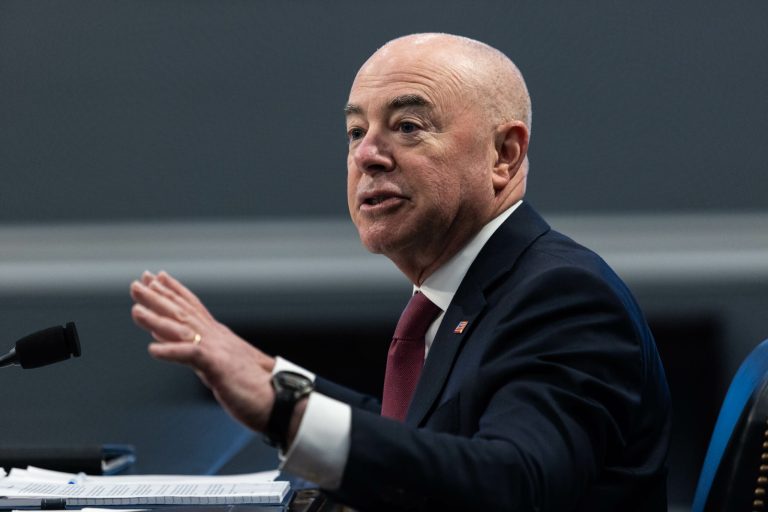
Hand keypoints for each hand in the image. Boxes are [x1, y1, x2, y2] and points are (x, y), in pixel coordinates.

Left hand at [130, 271, 276, 431]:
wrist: (281, 400)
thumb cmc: (257, 388)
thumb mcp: (224, 365)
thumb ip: (202, 354)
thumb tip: (182, 346)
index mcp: (219, 337)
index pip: (193, 308)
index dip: (174, 292)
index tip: (157, 279)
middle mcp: (217, 338)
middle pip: (182, 313)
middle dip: (157, 297)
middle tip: (137, 283)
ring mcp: (218, 350)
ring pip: (182, 330)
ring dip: (157, 319)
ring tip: (136, 310)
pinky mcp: (219, 367)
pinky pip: (191, 356)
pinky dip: (171, 352)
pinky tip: (153, 350)